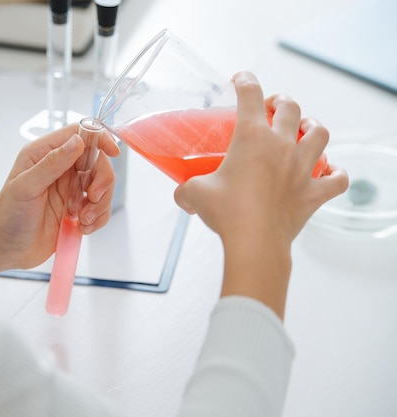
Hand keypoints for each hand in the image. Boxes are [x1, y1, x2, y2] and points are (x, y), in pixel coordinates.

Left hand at [0, 123, 119, 270]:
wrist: (5, 248)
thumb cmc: (8, 216)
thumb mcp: (26, 187)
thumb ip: (51, 164)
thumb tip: (77, 142)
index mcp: (44, 154)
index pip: (79, 134)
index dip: (99, 139)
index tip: (112, 152)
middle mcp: (60, 168)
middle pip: (97, 162)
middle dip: (102, 181)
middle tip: (92, 198)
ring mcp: (70, 189)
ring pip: (102, 186)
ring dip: (100, 204)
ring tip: (84, 220)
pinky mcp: (77, 209)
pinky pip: (100, 208)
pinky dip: (98, 218)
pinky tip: (82, 228)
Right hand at [173, 71, 347, 317]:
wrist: (254, 242)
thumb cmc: (226, 213)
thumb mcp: (196, 195)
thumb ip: (186, 189)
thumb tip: (181, 194)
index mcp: (252, 137)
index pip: (250, 94)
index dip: (245, 80)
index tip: (240, 79)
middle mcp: (281, 145)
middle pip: (290, 108)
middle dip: (281, 101)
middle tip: (273, 106)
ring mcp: (302, 168)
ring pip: (319, 134)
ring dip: (313, 127)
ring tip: (305, 128)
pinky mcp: (313, 193)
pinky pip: (337, 180)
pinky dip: (335, 174)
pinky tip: (330, 173)